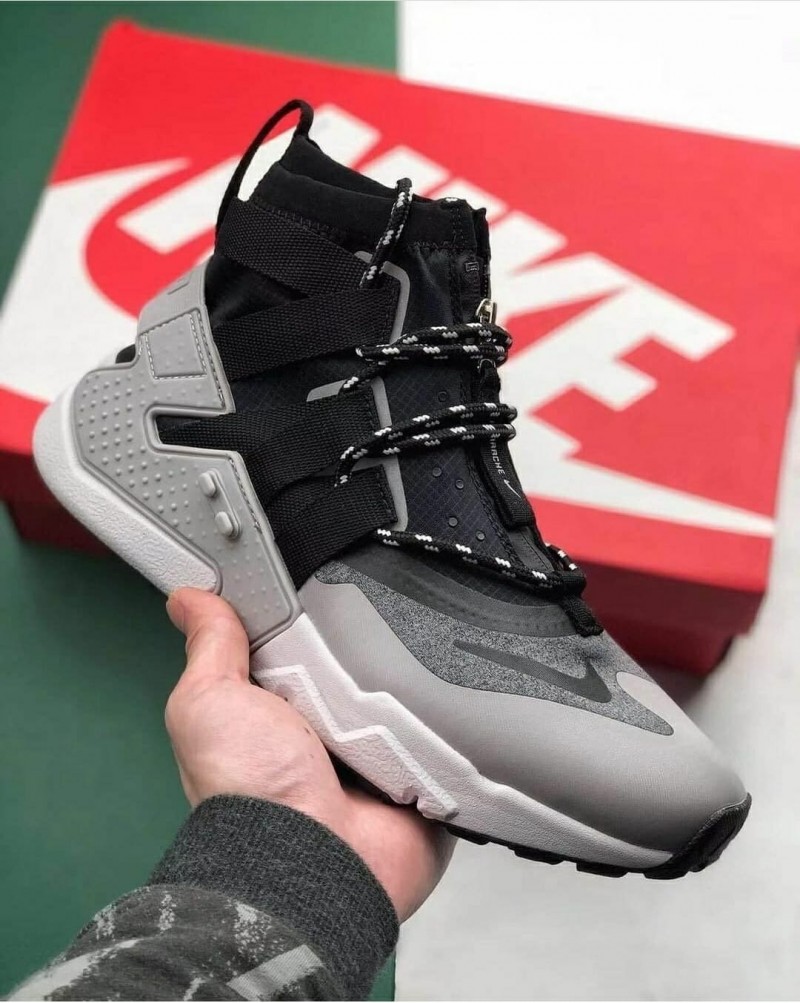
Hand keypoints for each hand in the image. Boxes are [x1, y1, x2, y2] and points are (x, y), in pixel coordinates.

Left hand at [165, 587, 453, 921]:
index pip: (302, 643)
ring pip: (406, 689)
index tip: (318, 581)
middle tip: (363, 629)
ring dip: (407, 678)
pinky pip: (445, 728)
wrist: (315, 862)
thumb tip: (188, 600)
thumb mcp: (210, 702)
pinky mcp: (422, 775)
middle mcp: (328, 734)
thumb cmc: (250, 791)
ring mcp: (378, 755)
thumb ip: (211, 648)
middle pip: (360, 660)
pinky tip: (438, 699)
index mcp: (279, 712)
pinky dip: (444, 715)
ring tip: (403, 666)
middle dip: (365, 641)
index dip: (308, 615)